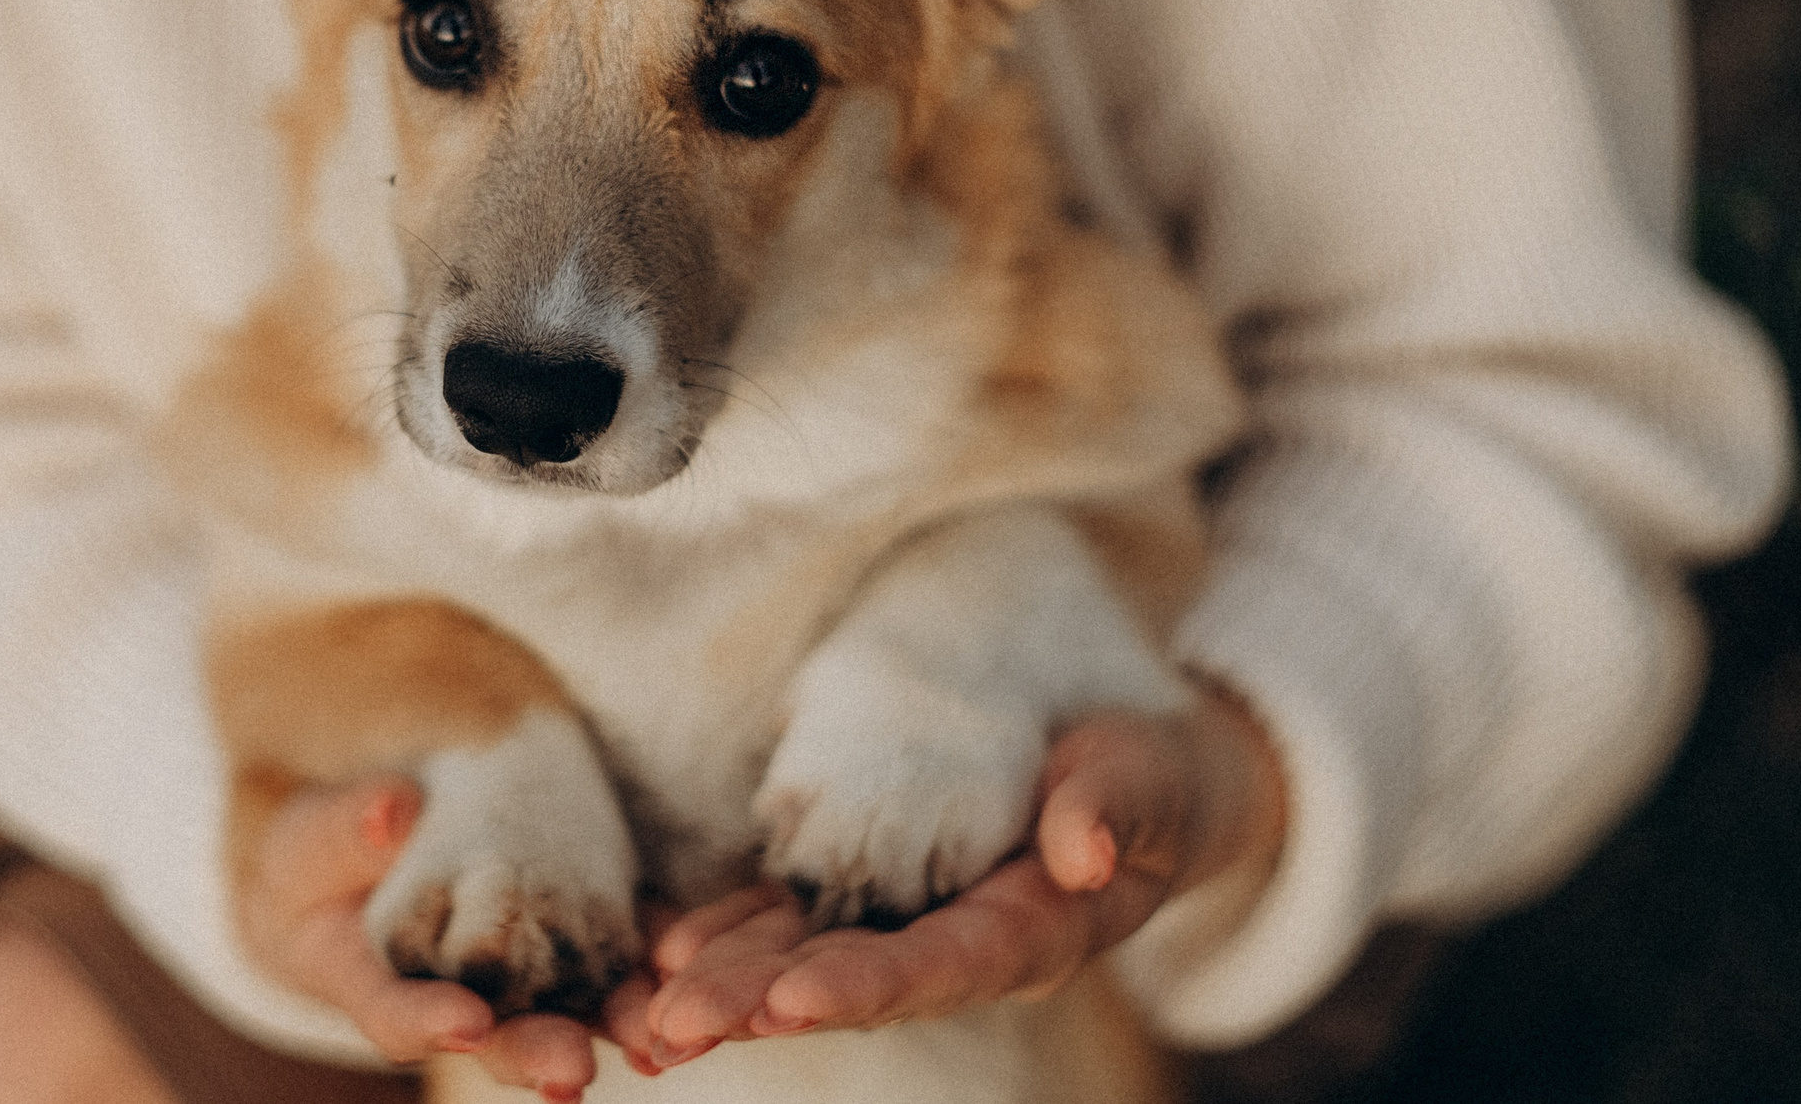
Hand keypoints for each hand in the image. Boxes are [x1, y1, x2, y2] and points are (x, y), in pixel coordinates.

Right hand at [241, 778, 638, 1100]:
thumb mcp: (308, 839)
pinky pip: (610, 952)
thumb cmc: (321, 858)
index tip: (466, 1021)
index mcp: (369, 979)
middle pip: (493, 1036)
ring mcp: (514, 972)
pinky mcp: (564, 932)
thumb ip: (342, 831)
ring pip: (562, 1007)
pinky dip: (646, 962)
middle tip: (572, 1070)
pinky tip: (681, 966)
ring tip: (648, 1041)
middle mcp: (449, 995)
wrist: (370, 852)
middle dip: (534, 1052)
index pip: (394, 1013)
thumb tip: (393, 812)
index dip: (428, 1021)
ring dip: (607, 1024)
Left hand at [637, 686, 1285, 1065]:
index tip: (790, 1002)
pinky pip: (791, 918)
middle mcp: (955, 943)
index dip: (865, 986)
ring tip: (649, 1014)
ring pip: (805, 958)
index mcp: (1029, 934)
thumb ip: (1116, 809)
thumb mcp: (1150, 781)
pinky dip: (730, 934)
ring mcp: (906, 919)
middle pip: (851, 980)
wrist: (1136, 775)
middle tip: (675, 1025)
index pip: (940, 967)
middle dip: (760, 1002)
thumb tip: (1081, 852)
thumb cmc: (1150, 777)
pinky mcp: (870, 887)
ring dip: (727, 985)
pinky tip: (663, 952)